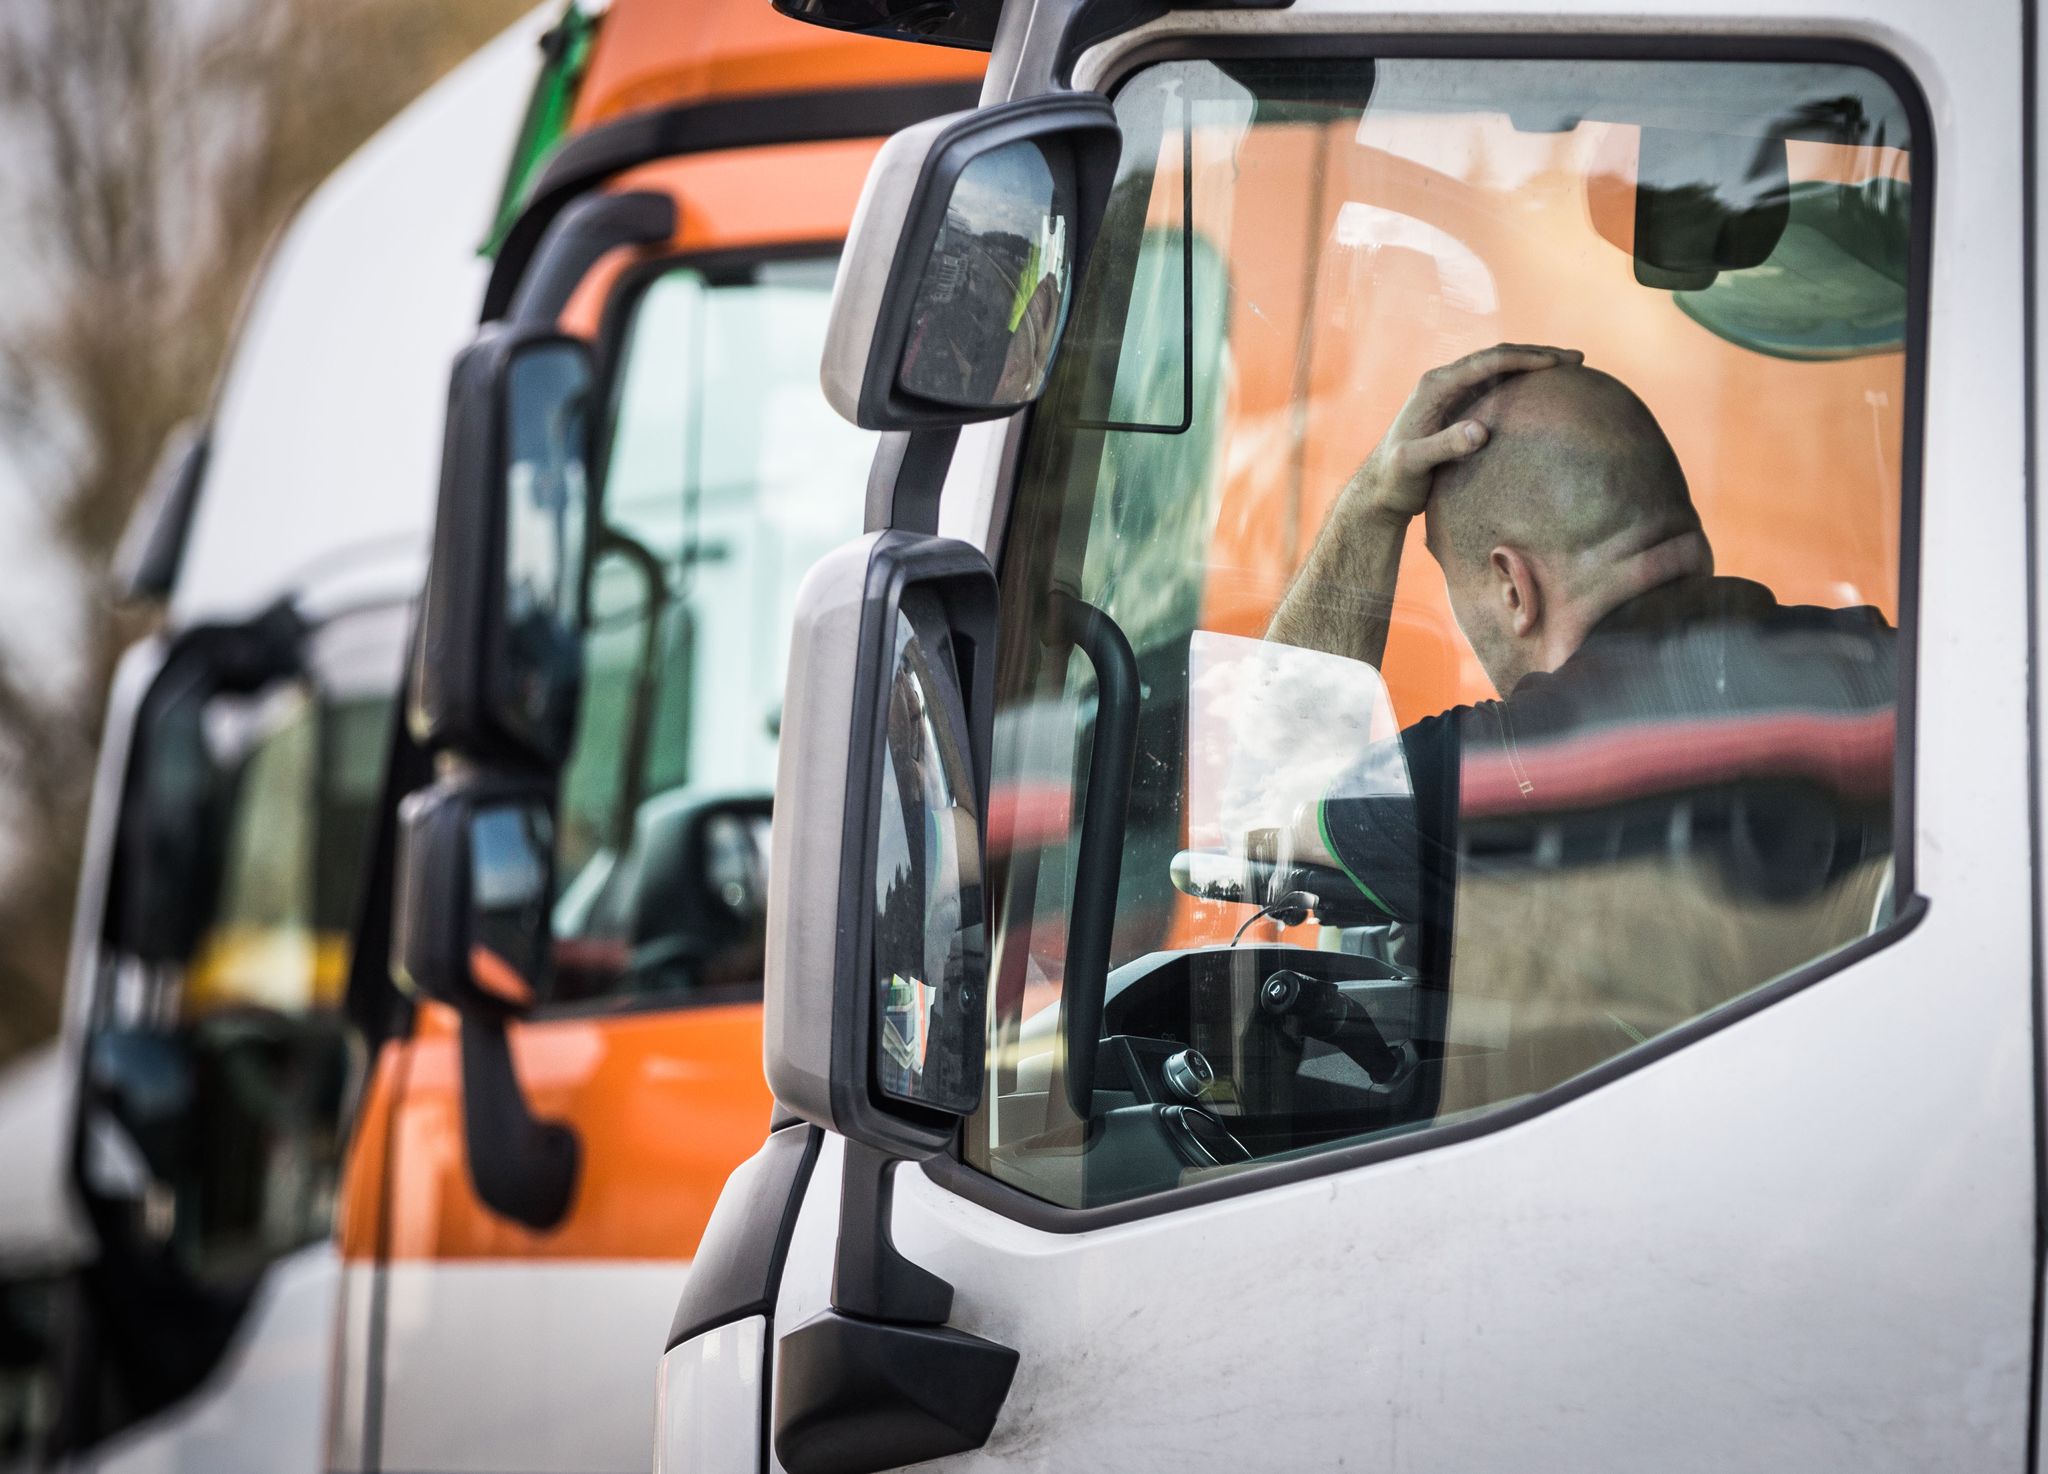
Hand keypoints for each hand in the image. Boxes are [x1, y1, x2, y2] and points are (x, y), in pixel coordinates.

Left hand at [1343, 343, 1583, 525]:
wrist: (1379, 491)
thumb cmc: (1394, 480)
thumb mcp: (1414, 465)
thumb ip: (1443, 447)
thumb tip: (1481, 430)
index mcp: (1434, 387)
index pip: (1487, 363)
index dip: (1524, 359)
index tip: (1556, 364)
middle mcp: (1444, 383)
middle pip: (1498, 358)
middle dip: (1538, 355)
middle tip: (1578, 358)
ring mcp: (1452, 395)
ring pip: (1500, 370)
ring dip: (1534, 365)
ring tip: (1572, 367)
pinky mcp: (1459, 410)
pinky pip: (1497, 389)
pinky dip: (1524, 385)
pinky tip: (1547, 393)